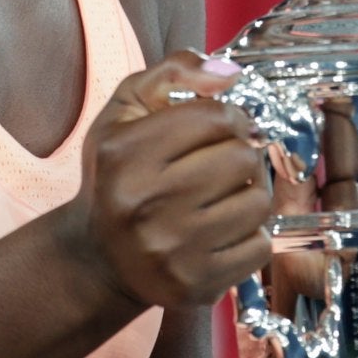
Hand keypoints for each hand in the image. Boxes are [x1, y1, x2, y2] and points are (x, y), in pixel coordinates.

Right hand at [66, 52, 273, 308]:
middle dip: (241, 154)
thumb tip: (229, 73)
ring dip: (250, 194)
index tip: (224, 127)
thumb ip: (173, 73)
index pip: (216, 117)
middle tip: (224, 163)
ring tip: (224, 196)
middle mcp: (145, 203)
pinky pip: (259, 246)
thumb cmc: (117, 175)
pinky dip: (250, 235)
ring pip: (258, 203)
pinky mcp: (194, 284)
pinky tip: (223, 230)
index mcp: (125, 154)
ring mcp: (171, 250)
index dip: (231, 117)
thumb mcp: (126, 111)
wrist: (97, 259)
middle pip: (242, 159)